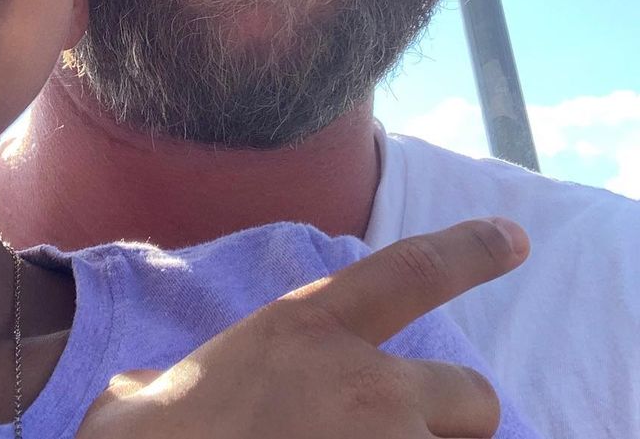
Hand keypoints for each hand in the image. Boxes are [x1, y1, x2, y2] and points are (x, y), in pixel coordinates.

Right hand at [76, 217, 528, 437]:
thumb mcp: (165, 385)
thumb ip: (193, 377)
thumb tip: (140, 393)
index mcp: (307, 329)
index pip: (412, 270)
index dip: (471, 250)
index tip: (515, 237)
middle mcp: (363, 386)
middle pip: (472, 396)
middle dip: (454, 419)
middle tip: (405, 434)